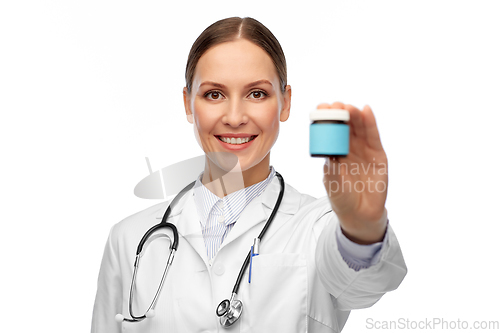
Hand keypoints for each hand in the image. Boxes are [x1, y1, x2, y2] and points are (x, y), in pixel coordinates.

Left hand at [319, 102, 387, 243]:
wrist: (360, 215)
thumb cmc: (343, 199)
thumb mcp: (333, 184)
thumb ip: (332, 170)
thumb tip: (328, 155)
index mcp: (335, 153)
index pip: (330, 132)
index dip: (326, 119)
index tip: (319, 109)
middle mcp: (350, 148)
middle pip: (345, 126)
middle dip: (340, 113)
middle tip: (334, 104)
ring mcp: (364, 151)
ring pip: (359, 128)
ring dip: (355, 115)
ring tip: (349, 106)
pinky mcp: (378, 155)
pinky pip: (374, 137)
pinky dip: (370, 123)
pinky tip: (366, 110)